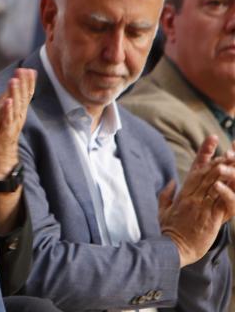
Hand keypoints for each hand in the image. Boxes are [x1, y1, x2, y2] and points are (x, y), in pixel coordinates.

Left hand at [0, 68, 36, 178]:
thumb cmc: (1, 140)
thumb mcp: (6, 122)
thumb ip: (9, 110)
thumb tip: (11, 97)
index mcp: (16, 114)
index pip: (23, 96)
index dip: (26, 83)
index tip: (28, 69)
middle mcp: (17, 119)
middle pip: (22, 99)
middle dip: (24, 84)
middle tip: (25, 69)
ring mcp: (12, 127)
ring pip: (15, 108)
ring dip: (15, 93)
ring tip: (15, 80)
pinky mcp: (5, 135)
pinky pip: (7, 121)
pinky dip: (7, 111)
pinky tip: (7, 102)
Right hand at [159, 136, 234, 265]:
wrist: (173, 249)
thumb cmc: (168, 231)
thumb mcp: (163, 210)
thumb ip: (167, 194)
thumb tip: (171, 182)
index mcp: (182, 194)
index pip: (195, 169)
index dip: (204, 153)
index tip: (213, 140)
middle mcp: (192, 197)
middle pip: (207, 173)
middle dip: (219, 159)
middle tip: (230, 148)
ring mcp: (202, 207)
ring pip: (215, 184)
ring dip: (226, 171)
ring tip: (233, 159)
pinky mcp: (211, 218)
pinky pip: (223, 202)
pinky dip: (229, 191)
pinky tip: (233, 182)